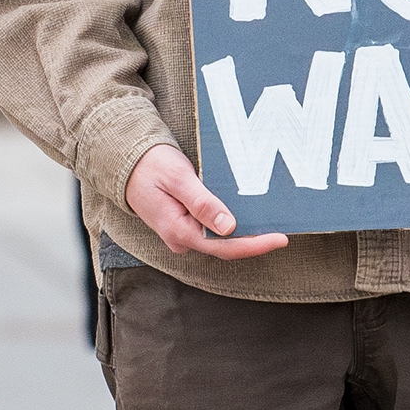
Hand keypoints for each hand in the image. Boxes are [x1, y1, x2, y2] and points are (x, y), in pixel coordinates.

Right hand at [125, 144, 291, 259]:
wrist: (125, 161)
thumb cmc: (151, 165)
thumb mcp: (179, 179)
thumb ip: (203, 203)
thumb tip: (228, 226)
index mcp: (179, 231)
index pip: (225, 247)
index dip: (255, 245)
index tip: (280, 239)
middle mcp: (181, 239)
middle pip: (226, 246)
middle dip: (254, 239)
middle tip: (283, 227)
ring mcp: (182, 234)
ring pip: (220, 238)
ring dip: (244, 231)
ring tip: (271, 220)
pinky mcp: (185, 225)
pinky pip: (212, 229)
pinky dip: (231, 223)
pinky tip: (248, 213)